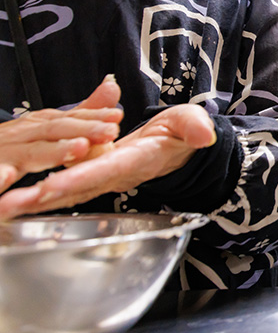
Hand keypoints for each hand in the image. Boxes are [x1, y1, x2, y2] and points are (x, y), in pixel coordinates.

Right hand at [0, 76, 122, 193]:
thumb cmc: (8, 148)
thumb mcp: (45, 129)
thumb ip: (81, 113)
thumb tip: (112, 86)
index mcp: (37, 126)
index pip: (70, 117)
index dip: (95, 115)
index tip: (118, 116)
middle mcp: (21, 135)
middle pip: (54, 130)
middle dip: (83, 129)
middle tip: (109, 131)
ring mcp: (4, 152)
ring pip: (30, 152)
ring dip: (54, 151)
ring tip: (79, 148)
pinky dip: (1, 177)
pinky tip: (8, 179)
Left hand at [0, 103, 216, 218]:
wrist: (180, 147)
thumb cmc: (182, 134)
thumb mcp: (192, 125)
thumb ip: (195, 129)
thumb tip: (203, 135)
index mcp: (137, 160)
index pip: (104, 170)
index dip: (78, 177)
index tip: (51, 185)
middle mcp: (115, 174)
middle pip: (74, 188)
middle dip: (40, 199)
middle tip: (9, 206)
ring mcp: (100, 176)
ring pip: (62, 190)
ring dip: (30, 201)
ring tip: (2, 207)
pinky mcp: (90, 173)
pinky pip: (61, 184)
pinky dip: (35, 193)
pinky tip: (13, 196)